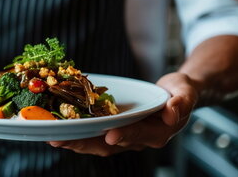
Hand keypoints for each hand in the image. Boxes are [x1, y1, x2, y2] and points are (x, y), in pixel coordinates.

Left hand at [48, 72, 198, 155]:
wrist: (175, 94)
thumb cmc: (180, 92)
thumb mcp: (186, 92)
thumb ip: (181, 101)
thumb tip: (172, 112)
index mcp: (157, 132)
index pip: (139, 135)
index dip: (125, 135)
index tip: (110, 135)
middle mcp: (138, 139)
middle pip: (110, 145)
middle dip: (84, 144)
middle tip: (62, 140)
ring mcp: (124, 137)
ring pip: (97, 143)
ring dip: (74, 141)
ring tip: (52, 137)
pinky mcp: (113, 130)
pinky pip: (93, 134)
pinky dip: (76, 133)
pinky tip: (57, 128)